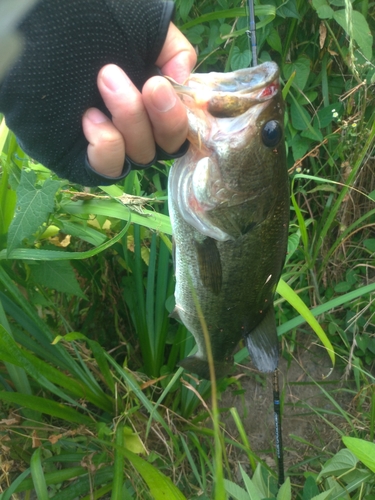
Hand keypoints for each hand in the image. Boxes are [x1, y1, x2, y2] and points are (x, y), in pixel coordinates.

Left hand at [81, 23, 195, 177]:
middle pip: (169, 146)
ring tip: (106, 80)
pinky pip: (110, 167)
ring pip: (142, 155)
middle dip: (164, 117)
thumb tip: (183, 80)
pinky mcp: (88, 158)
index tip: (161, 84)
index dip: (178, 113)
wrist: (47, 32)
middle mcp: (141, 130)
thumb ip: (175, 51)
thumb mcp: (145, 28)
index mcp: (157, 105)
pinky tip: (89, 116)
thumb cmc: (96, 28)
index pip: (182, 126)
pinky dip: (106, 143)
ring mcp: (117, 146)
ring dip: (130, 118)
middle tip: (150, 85)